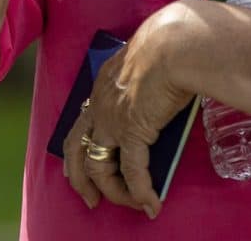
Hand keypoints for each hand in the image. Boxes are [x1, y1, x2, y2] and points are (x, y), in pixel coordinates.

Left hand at [62, 3, 204, 218]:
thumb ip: (148, 81)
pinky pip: (133, 172)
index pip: (82, 119)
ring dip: (114, 191)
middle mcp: (100, 103)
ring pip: (98, 166)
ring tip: (130, 205)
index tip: (79, 163)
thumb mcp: (148, 63)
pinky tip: (151, 204)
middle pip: (76, 147)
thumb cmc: (168, 46)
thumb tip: (162, 95)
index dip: (78, 146)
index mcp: (102, 82)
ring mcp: (112, 119)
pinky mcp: (132, 131)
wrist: (174, 44)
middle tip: (90, 199)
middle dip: (80, 178)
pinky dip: (141, 192)